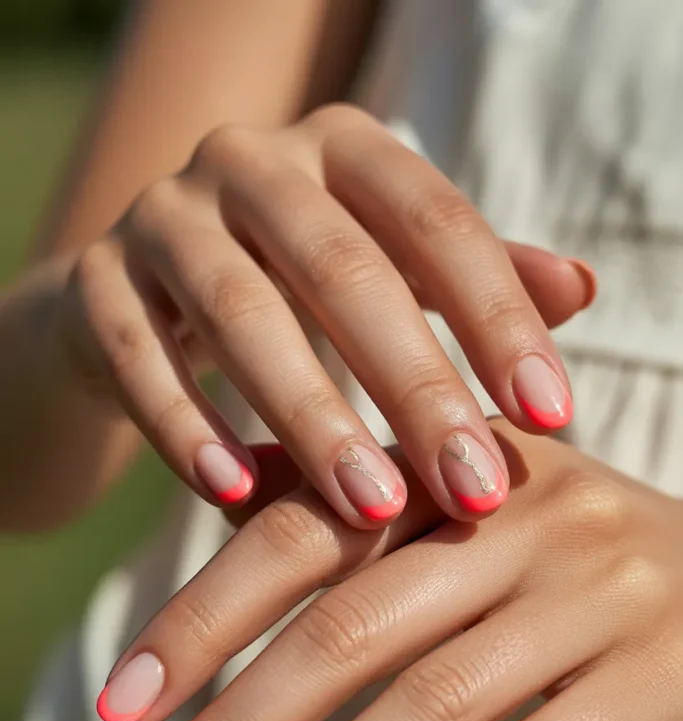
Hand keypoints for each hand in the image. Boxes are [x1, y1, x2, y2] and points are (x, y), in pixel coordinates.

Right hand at [59, 103, 593, 525]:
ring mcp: (162, 216)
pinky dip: (187, 430)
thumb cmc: (288, 287)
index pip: (435, 224)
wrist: (139, 292)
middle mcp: (249, 161)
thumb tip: (580, 290)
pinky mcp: (95, 284)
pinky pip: (138, 359)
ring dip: (313, 420)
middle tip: (472, 489)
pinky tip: (235, 496)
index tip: (552, 415)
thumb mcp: (383, 270)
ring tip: (371, 508)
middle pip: (344, 272)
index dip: (498, 318)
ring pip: (241, 315)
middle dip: (415, 388)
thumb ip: (468, 278)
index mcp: (339, 149)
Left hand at [99, 426, 682, 720]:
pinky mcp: (652, 677)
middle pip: (350, 628)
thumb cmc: (543, 541)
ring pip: (435, 700)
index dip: (201, 620)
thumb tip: (208, 489)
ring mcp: (592, 594)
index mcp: (448, 461)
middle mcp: (518, 516)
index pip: (297, 534)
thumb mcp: (452, 491)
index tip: (120, 708)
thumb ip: (341, 488)